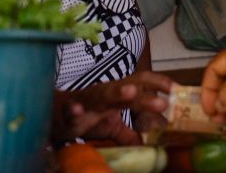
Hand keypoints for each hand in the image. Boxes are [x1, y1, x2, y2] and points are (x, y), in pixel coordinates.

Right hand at [51, 70, 173, 143]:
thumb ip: (128, 132)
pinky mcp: (64, 111)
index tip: (177, 89)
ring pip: (100, 94)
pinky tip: (77, 111)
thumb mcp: (109, 125)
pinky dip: (73, 109)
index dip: (158, 83)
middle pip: (126, 87)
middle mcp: (102, 93)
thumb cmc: (83, 116)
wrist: (48, 114)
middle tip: (163, 101)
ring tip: (132, 93)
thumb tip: (147, 143)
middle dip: (144, 94)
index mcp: (115, 94)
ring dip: (116, 92)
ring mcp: (84, 100)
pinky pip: (69, 110)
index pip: (140, 82)